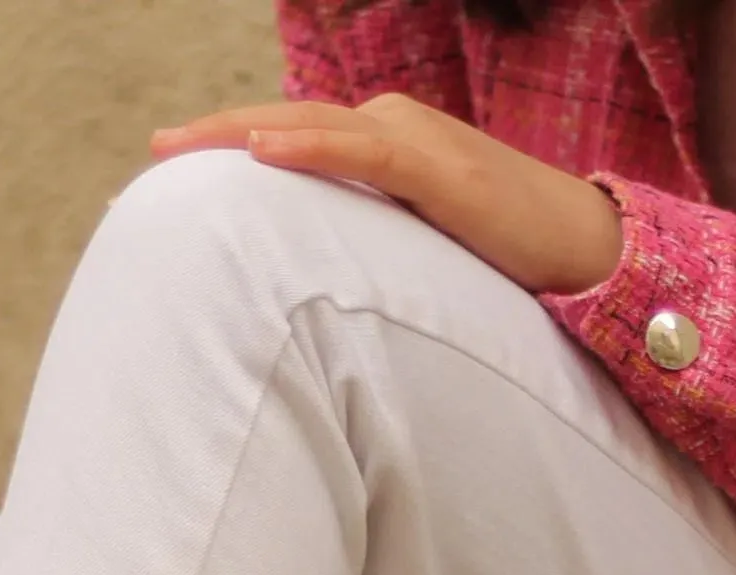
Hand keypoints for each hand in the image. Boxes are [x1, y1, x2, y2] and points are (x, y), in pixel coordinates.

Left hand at [152, 94, 623, 294]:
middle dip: (217, 135)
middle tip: (156, 149)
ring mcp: (415, 143)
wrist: (579, 250)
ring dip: (242, 134)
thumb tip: (292, 289)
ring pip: (312, 128)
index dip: (228, 150)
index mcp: (379, 150)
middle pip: (286, 124)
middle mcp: (390, 130)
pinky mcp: (441, 171)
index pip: (289, 142)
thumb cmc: (492, 259)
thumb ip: (352, 250)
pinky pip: (363, 154)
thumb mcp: (402, 252)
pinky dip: (310, 149)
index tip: (171, 171)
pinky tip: (261, 154)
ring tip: (182, 146)